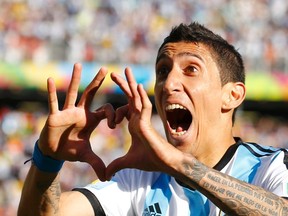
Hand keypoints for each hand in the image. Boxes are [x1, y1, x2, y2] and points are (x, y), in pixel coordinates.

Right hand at [38, 63, 114, 180]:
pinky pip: (53, 102)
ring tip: (78, 64)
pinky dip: (50, 93)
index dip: (113, 115)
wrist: (54, 152)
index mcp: (91, 119)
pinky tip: (49, 80)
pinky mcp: (54, 116)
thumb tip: (106, 177)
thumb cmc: (70, 150)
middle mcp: (80, 112)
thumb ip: (96, 163)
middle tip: (105, 68)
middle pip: (91, 94)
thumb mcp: (85, 155)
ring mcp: (67, 112)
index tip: (115, 124)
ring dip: (75, 79)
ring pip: (72, 93)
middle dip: (97, 82)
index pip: (106, 111)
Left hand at [106, 68, 181, 179]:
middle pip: (130, 97)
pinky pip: (145, 107)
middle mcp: (139, 118)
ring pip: (137, 97)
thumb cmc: (150, 160)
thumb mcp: (127, 162)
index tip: (110, 119)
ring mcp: (143, 119)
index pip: (125, 108)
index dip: (115, 109)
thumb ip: (116, 165)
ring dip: (131, 84)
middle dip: (122, 85)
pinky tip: (137, 86)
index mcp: (134, 124)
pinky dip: (141, 97)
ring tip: (125, 70)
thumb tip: (105, 175)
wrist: (164, 164)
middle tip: (113, 74)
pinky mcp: (148, 124)